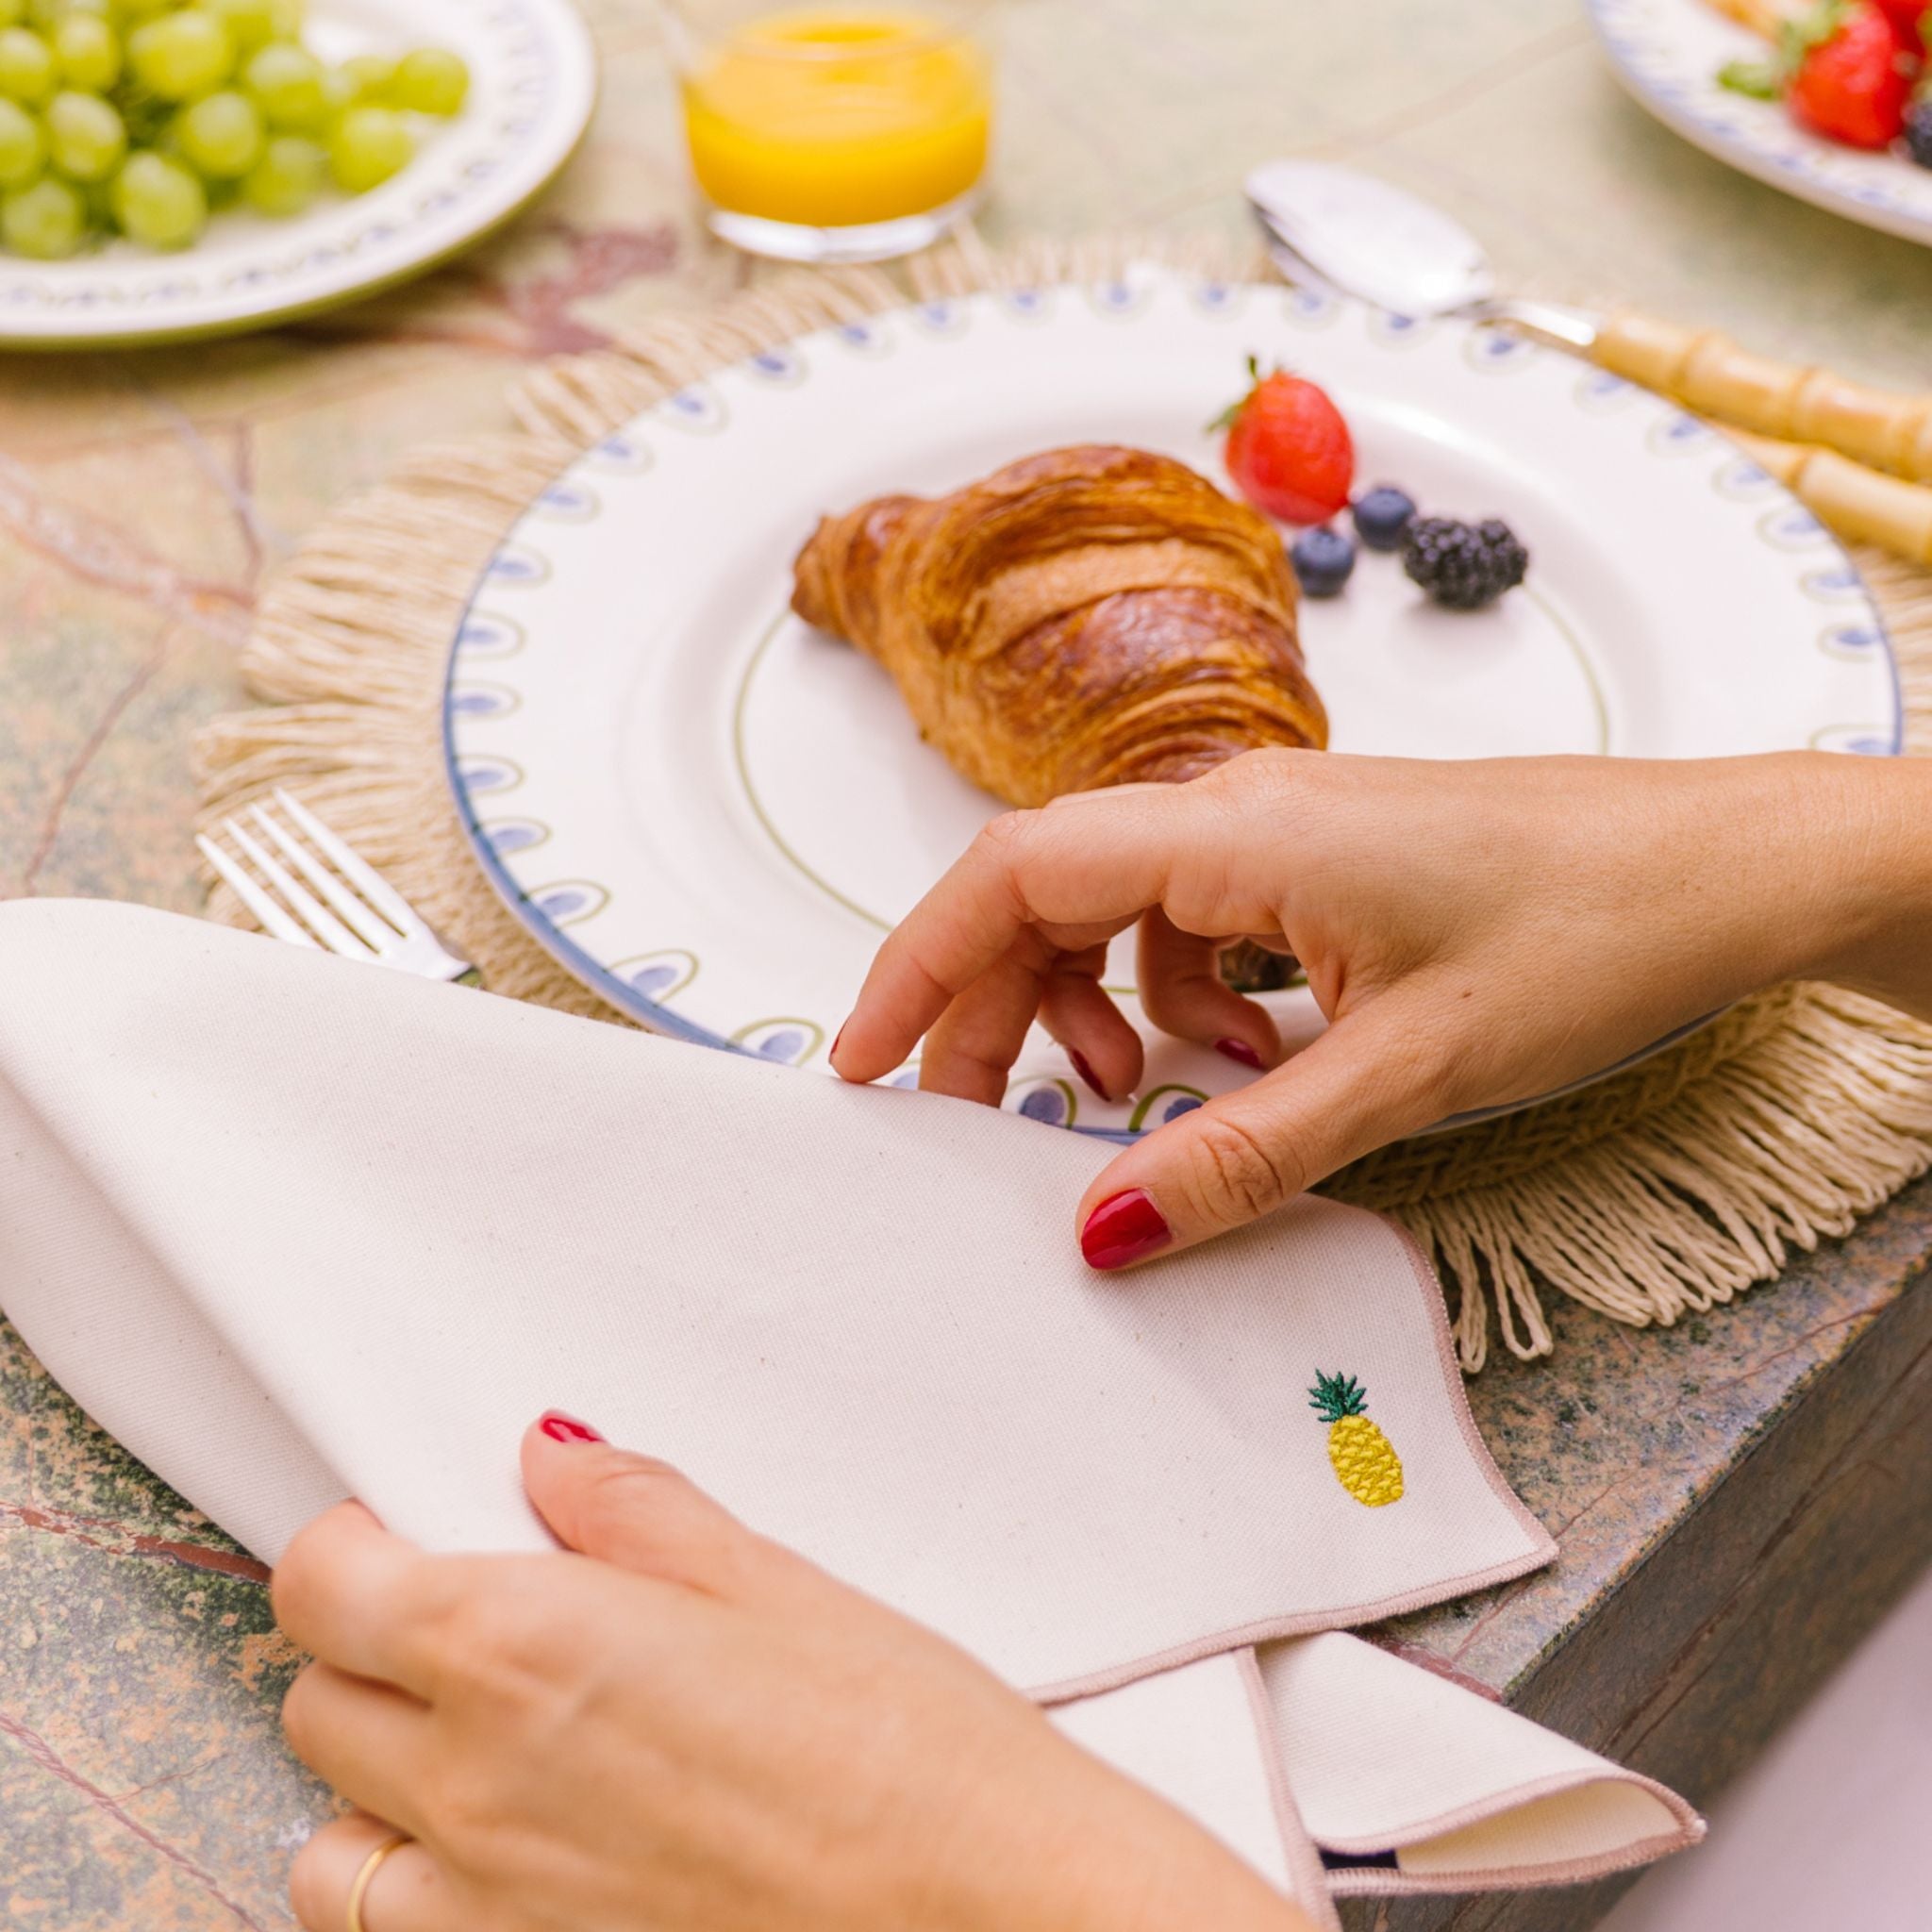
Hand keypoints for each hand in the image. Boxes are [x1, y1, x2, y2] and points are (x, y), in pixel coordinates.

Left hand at [275, 1418, 1310, 1931]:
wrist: (989, 1914)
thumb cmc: (905, 1754)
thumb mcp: (773, 1584)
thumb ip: (632, 1511)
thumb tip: (552, 1454)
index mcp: (523, 1650)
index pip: (324, 1583)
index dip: (353, 1542)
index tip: (403, 1528)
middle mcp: (475, 1785)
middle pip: (316, 1699)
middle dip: (371, 1646)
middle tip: (475, 1623)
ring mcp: (487, 1909)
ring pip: (330, 1845)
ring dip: (378, 1786)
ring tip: (487, 1752)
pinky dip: (421, 1891)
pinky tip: (519, 1854)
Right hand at [832, 748, 1931, 1264]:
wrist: (1733, 869)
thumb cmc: (1594, 929)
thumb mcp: (1405, 1072)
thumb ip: (1242, 1151)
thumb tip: (1104, 1230)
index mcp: (1235, 832)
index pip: (1014, 873)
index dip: (918, 964)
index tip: (863, 1064)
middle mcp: (1238, 810)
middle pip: (1050, 898)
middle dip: (1001, 1015)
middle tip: (987, 1130)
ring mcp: (1278, 833)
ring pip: (1119, 916)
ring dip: (1100, 1016)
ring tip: (1143, 1104)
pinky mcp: (1319, 866)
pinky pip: (1195, 930)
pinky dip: (1184, 1008)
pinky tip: (1242, 1064)